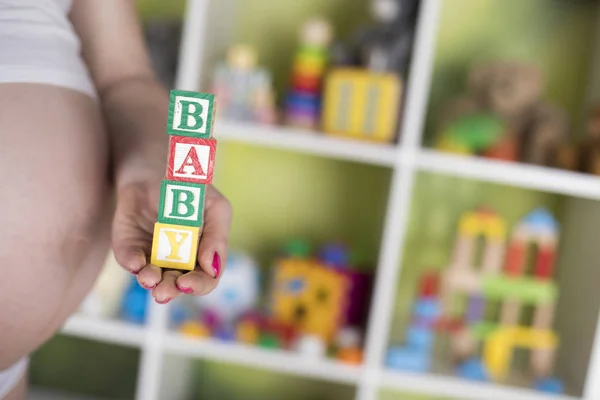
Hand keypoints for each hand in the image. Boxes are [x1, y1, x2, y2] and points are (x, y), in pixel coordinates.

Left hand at [111, 179, 231, 302]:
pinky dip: (132, 262)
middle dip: (171, 290)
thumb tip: (212, 267)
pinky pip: (129, 260)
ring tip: (149, 277)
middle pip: (176, 286)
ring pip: (151, 279)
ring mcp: (151, 255)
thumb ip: (217, 237)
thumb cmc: (193, 189)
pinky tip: (136, 261)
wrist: (160, 167)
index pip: (205, 280)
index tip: (188, 282)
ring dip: (150, 281)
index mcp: (203, 256)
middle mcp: (177, 261)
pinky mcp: (128, 246)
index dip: (198, 286)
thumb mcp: (216, 208)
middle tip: (164, 290)